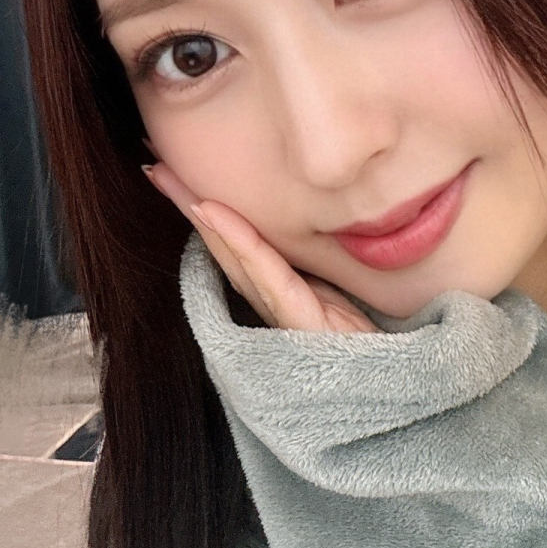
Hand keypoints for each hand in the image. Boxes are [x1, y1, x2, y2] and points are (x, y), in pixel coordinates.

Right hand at [143, 162, 378, 333]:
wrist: (391, 382)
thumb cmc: (365, 342)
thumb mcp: (340, 291)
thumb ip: (315, 268)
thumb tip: (306, 225)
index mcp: (280, 292)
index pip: (236, 245)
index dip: (206, 211)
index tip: (177, 174)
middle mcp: (271, 301)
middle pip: (221, 244)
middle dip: (185, 203)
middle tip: (154, 166)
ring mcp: (281, 313)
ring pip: (231, 253)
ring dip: (197, 212)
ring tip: (169, 178)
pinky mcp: (299, 320)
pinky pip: (266, 272)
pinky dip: (238, 239)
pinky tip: (213, 210)